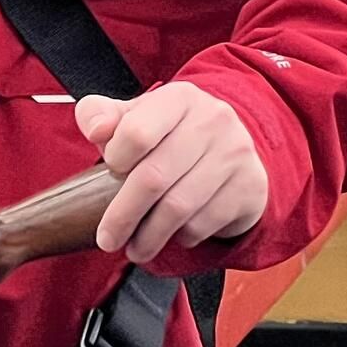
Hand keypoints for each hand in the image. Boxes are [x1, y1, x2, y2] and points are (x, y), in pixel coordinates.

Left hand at [80, 83, 267, 263]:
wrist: (230, 145)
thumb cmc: (168, 133)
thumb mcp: (134, 115)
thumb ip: (100, 115)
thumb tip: (96, 130)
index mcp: (179, 98)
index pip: (137, 132)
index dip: (115, 158)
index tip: (108, 171)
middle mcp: (213, 121)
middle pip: (154, 177)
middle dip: (123, 215)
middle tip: (108, 239)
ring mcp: (236, 155)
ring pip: (179, 207)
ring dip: (150, 236)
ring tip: (134, 248)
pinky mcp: (251, 187)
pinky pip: (204, 222)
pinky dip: (182, 236)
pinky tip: (173, 234)